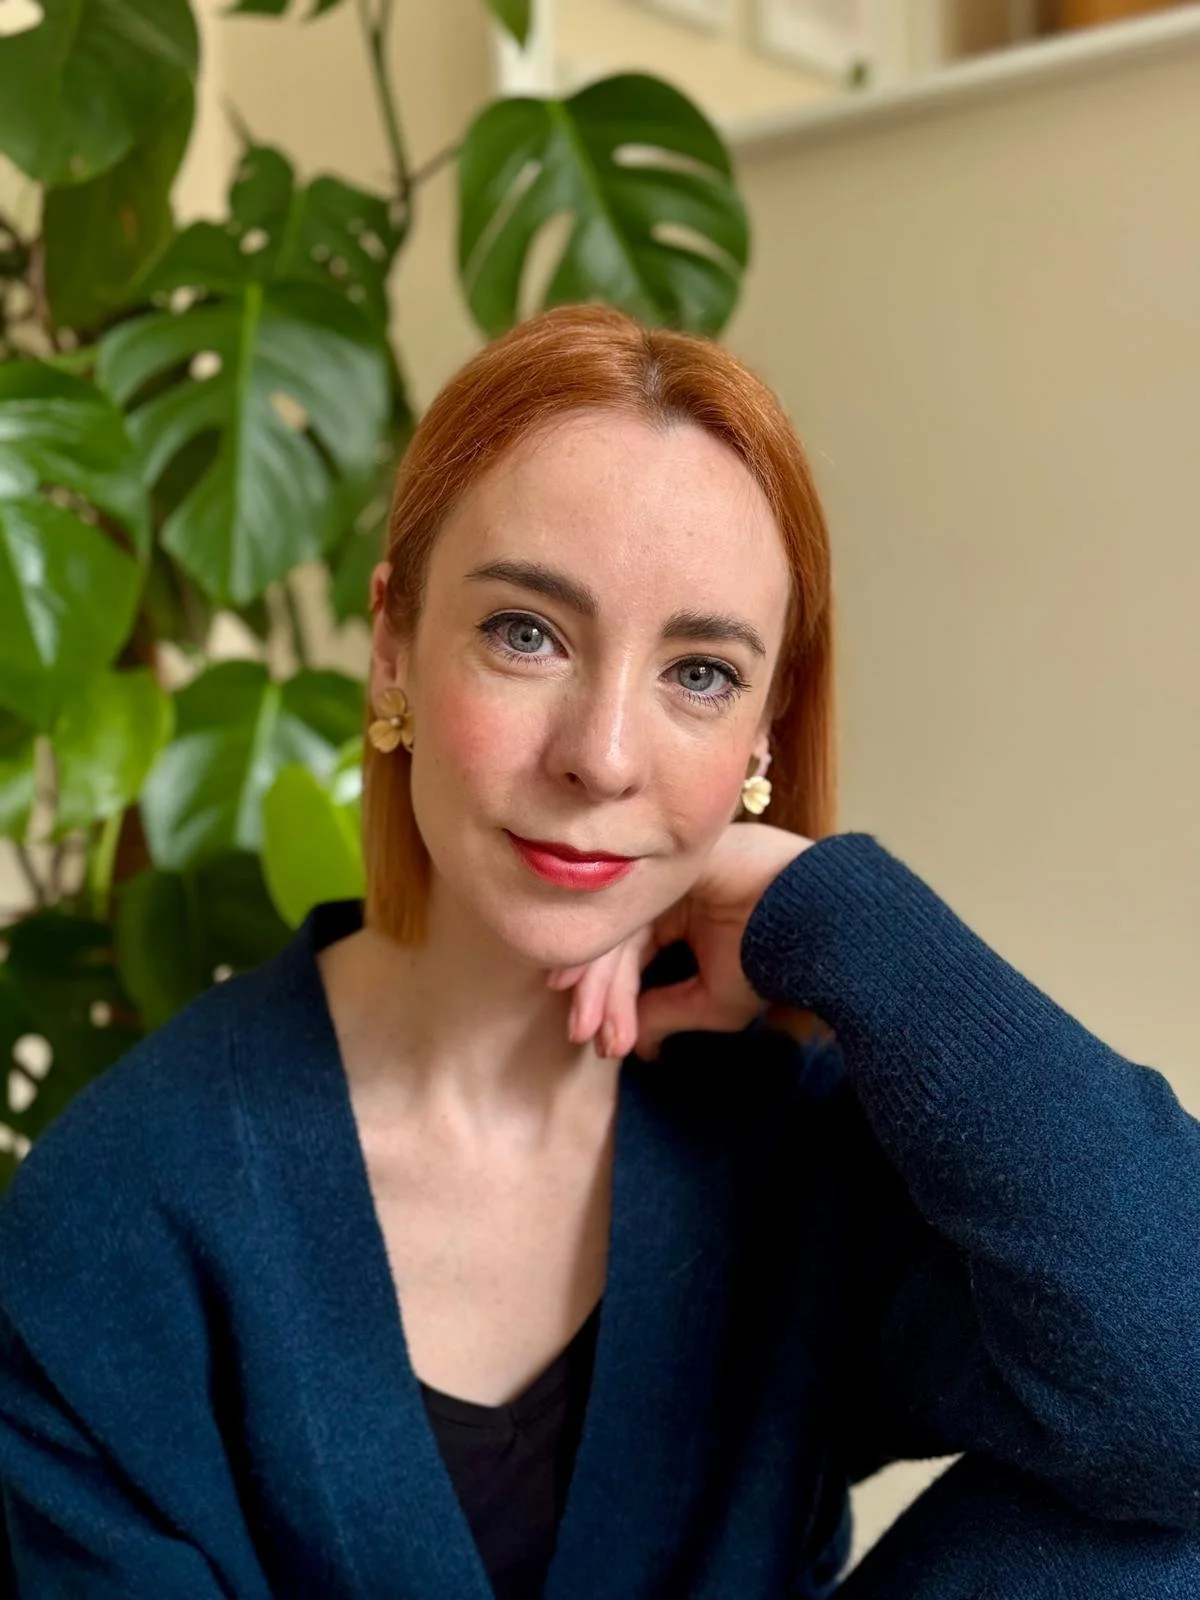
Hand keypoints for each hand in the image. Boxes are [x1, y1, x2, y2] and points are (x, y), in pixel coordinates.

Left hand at [547, 821, 814, 1060]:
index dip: (615, 1000)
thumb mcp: (713, 999)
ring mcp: (664, 874)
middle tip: (583, 1036)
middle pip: (617, 942)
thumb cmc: (776, 962)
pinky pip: (625, 913)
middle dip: (599, 995)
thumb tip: (629, 1043)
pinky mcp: (666, 865)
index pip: (634, 955)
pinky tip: (596, 993)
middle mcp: (666, 890)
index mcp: (680, 912)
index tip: (606, 1045)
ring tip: (590, 1029)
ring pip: (615, 931)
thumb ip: (664, 1011)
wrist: (819, 931)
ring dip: (599, 985)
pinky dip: (607, 957)